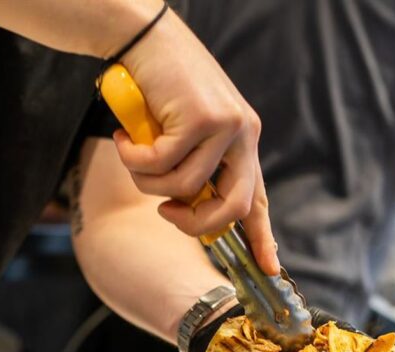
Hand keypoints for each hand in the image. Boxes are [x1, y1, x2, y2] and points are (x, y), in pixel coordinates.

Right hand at [113, 10, 279, 275]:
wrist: (144, 38)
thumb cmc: (158, 88)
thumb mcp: (183, 133)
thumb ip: (194, 167)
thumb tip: (190, 211)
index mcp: (244, 142)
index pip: (258, 199)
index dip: (263, 238)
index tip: (270, 270)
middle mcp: (243, 134)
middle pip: (231, 207)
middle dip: (193, 223)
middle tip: (164, 212)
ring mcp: (226, 126)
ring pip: (186, 188)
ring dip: (149, 181)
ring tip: (133, 155)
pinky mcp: (201, 118)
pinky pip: (162, 165)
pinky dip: (135, 159)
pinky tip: (125, 138)